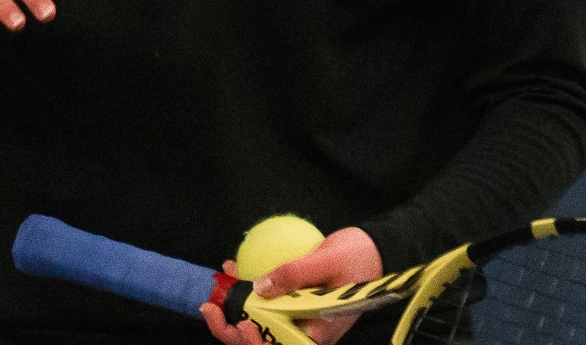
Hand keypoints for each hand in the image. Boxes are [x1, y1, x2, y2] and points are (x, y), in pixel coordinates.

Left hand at [199, 228, 382, 344]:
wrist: (375, 250)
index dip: (256, 343)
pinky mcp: (292, 303)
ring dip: (234, 310)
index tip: (241, 323)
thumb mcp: (326, 262)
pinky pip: (265, 303)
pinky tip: (232, 269)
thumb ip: (295, 274)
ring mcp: (297, 318)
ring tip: (216, 289)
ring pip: (259, 324)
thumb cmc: (358, 260)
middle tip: (209, 307)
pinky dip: (246, 291)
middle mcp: (305, 331)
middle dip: (232, 331)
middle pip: (264, 341)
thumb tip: (259, 287)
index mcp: (318, 332)